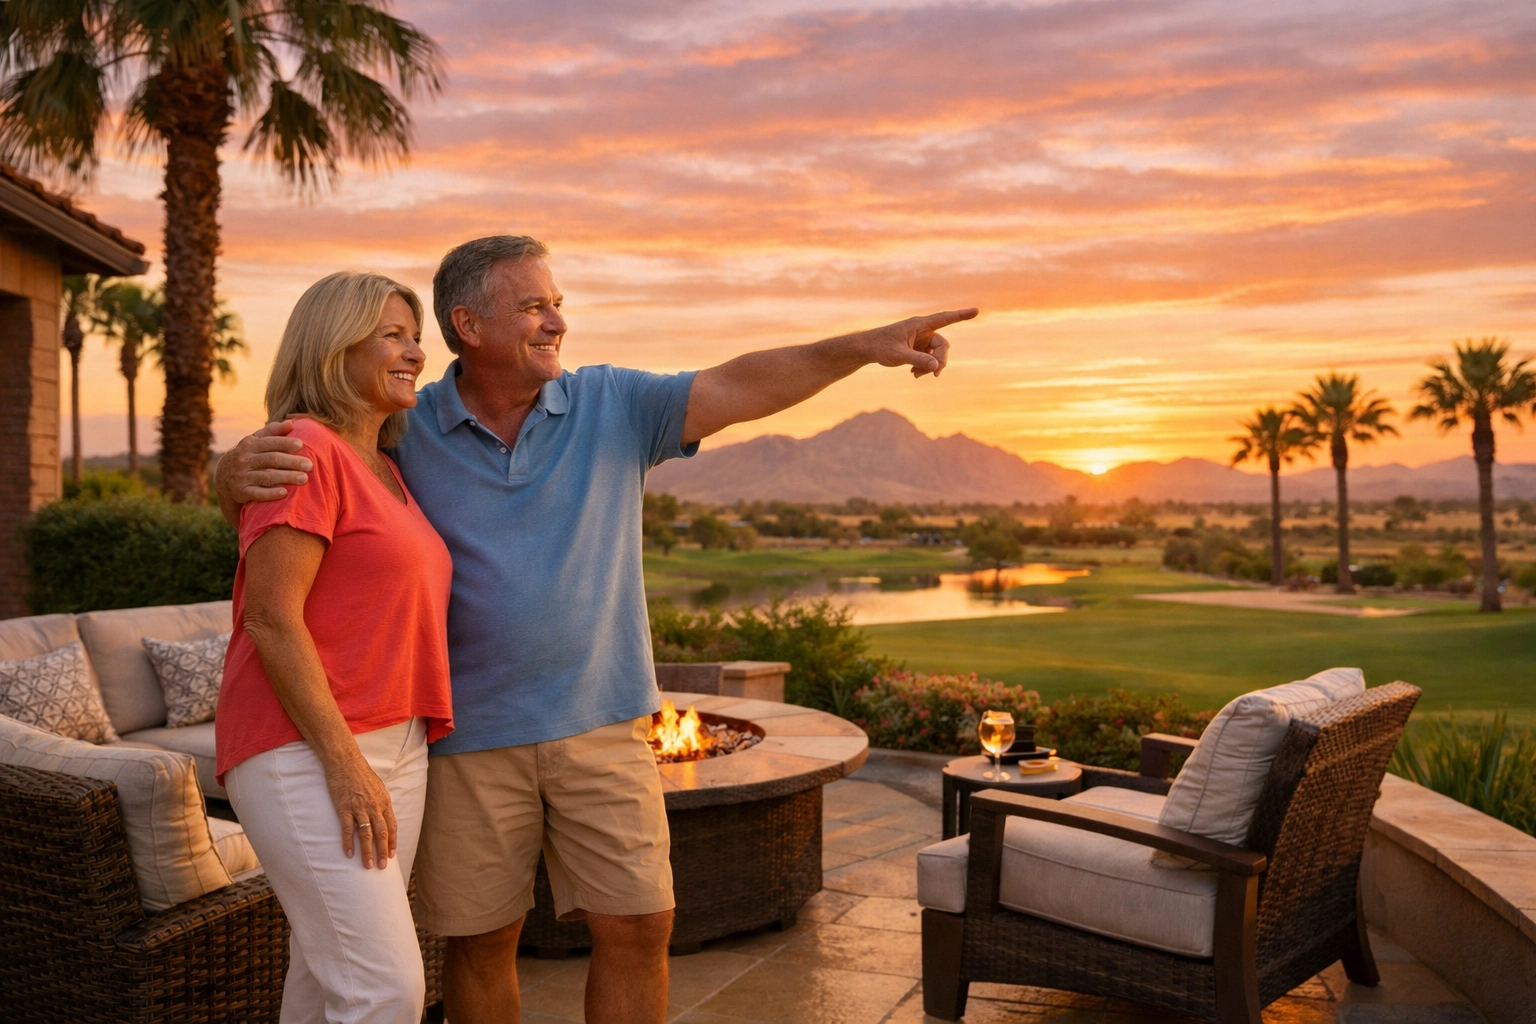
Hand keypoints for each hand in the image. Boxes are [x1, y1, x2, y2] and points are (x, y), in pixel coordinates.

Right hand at [216, 420, 312, 503]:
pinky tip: (284, 493)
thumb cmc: (248, 456)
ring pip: (267, 476)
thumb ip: (273, 431)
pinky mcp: (241, 492)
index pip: (270, 443)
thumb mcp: (255, 441)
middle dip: (291, 462)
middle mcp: (245, 459)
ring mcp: (242, 476)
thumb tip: (291, 423)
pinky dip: (270, 493)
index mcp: (250, 445)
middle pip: (271, 460)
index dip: (285, 443)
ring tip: (304, 478)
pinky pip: (257, 493)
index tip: (301, 445)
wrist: (223, 477)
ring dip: (286, 477)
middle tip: (310, 465)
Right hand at [324, 753, 397, 869]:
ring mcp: (359, 808)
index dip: (392, 842)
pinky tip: (349, 854)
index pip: (391, 826)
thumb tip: (383, 816)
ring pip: (366, 834)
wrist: (345, 761)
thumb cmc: (361, 773)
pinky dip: (348, 843)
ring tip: (368, 865)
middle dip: (383, 852)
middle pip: (381, 833)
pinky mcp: (344, 808)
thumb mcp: (378, 787)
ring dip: (367, 852)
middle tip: (383, 867)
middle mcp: (374, 806)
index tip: (392, 854)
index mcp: (384, 801)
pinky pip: (347, 829)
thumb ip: (381, 802)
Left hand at [857, 308, 977, 377]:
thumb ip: (918, 359)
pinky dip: (924, 367)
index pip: (944, 318)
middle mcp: (923, 330)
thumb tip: (936, 366)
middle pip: (942, 345)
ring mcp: (922, 340)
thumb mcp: (899, 355)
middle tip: (935, 374)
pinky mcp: (919, 348)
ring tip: (916, 375)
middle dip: (940, 360)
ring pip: (936, 354)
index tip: (976, 310)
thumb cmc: (881, 347)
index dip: (961, 315)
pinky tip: (913, 373)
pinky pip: (929, 359)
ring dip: (930, 366)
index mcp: (920, 325)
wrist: (868, 349)